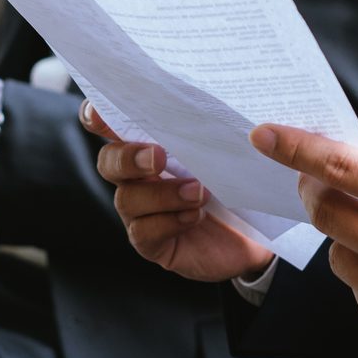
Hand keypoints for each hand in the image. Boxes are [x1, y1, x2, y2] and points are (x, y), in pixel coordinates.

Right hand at [85, 101, 275, 282]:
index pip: (115, 125)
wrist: (259, 241)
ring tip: (200, 193)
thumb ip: (246, 137)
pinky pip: (142, 232)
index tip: (99, 115)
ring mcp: (144, 212)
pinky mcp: (154, 243)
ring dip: (162, 194)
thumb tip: (257, 130)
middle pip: (109, 161)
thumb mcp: (244, 155)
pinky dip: (168, 222)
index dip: (98, 116)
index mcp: (157, 143)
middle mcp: (142, 176)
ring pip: (127, 199)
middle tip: (158, 157)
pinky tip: (196, 216)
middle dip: (127, 157)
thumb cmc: (245, 185)